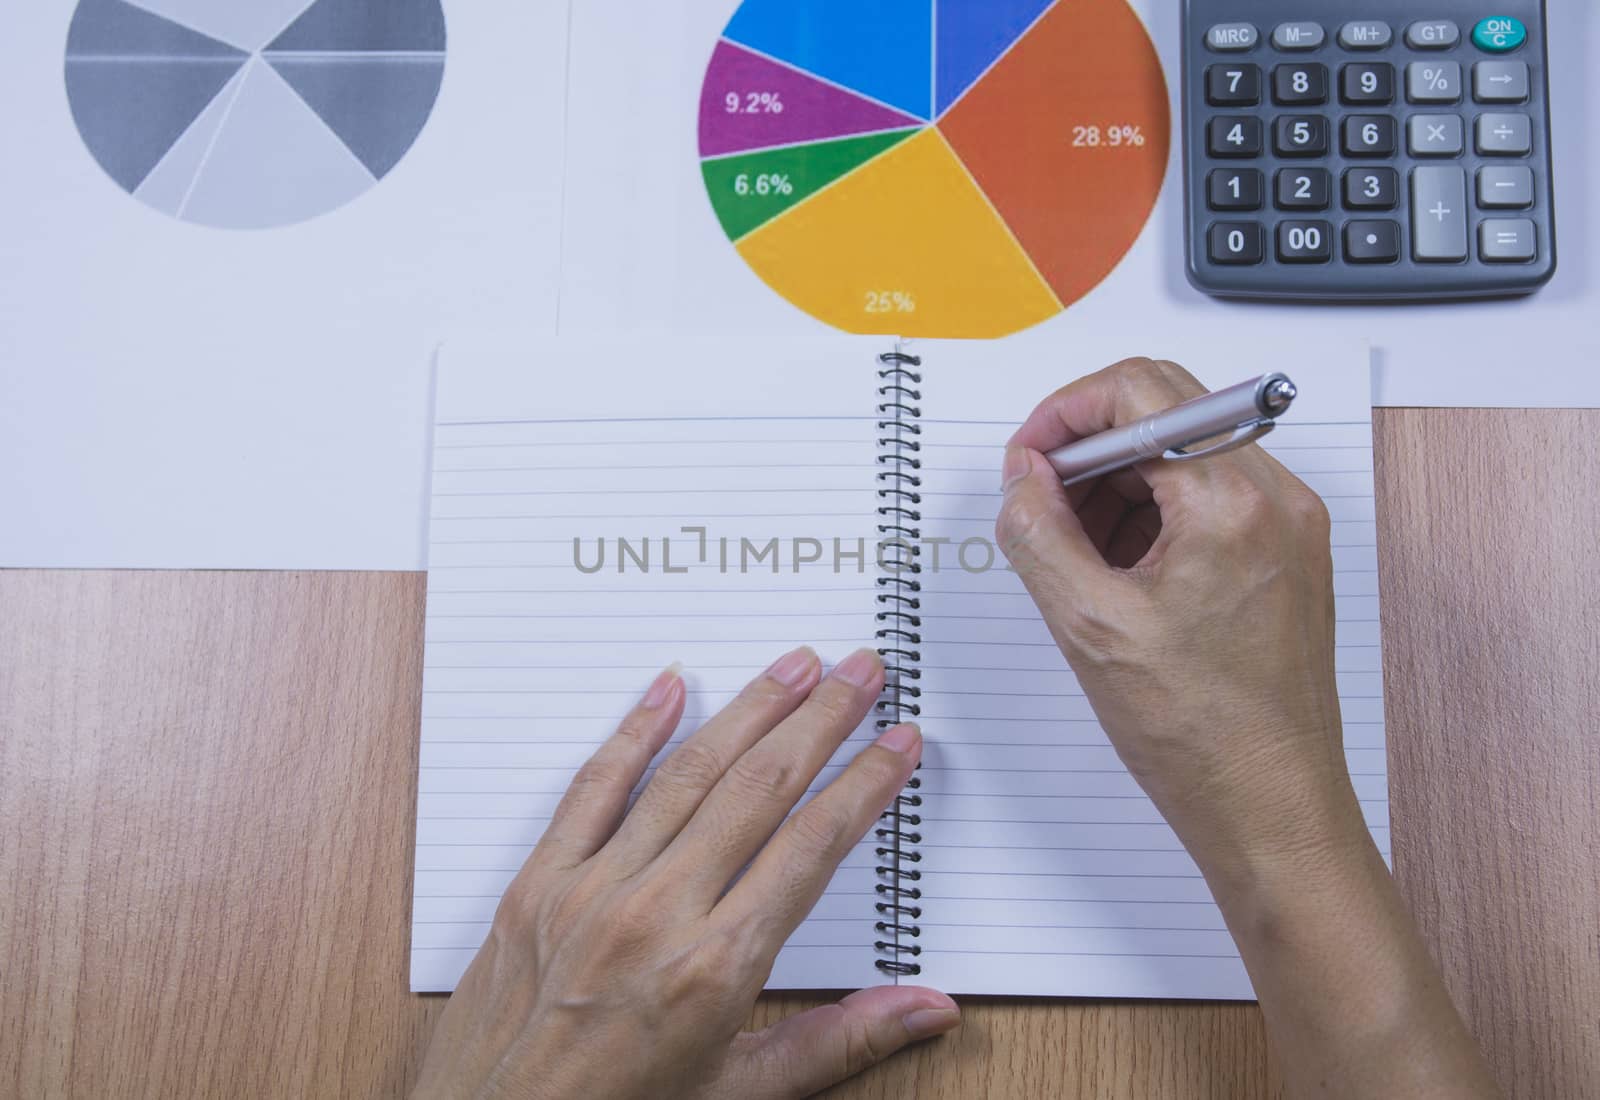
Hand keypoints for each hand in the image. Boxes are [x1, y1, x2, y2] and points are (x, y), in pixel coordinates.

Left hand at [413, 647, 958, 1099]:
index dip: (864, 786)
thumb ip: (841, 1041)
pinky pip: (592, 788)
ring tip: (794, 664)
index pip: (812, 847)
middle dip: (820, 721)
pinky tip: (669, 686)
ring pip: (686, 775)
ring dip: (748, 710)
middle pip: (759, 789)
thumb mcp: (741, 1096)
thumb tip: (930, 1008)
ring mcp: (592, 890)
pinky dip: (633, 731)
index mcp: (717, 968)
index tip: (897, 743)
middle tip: (862, 671)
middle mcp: (658, 913)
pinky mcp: (537, 883)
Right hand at [994, 358, 1364, 876]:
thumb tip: (1022, 478)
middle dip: (1088, 447)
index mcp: (1233, 504)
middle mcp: (1275, 500)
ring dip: (1118, 483)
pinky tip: (1115, 571)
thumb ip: (1039, 533)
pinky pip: (1208, 498)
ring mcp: (1287, 528)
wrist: (1272, 809)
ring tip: (1074, 551)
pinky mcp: (1284, 556)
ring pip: (1184, 453)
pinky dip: (1152, 515)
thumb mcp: (1088, 626)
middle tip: (1040, 500)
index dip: (1064, 414)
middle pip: (1166, 411)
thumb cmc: (1202, 738)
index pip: (1139, 390)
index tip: (1027, 458)